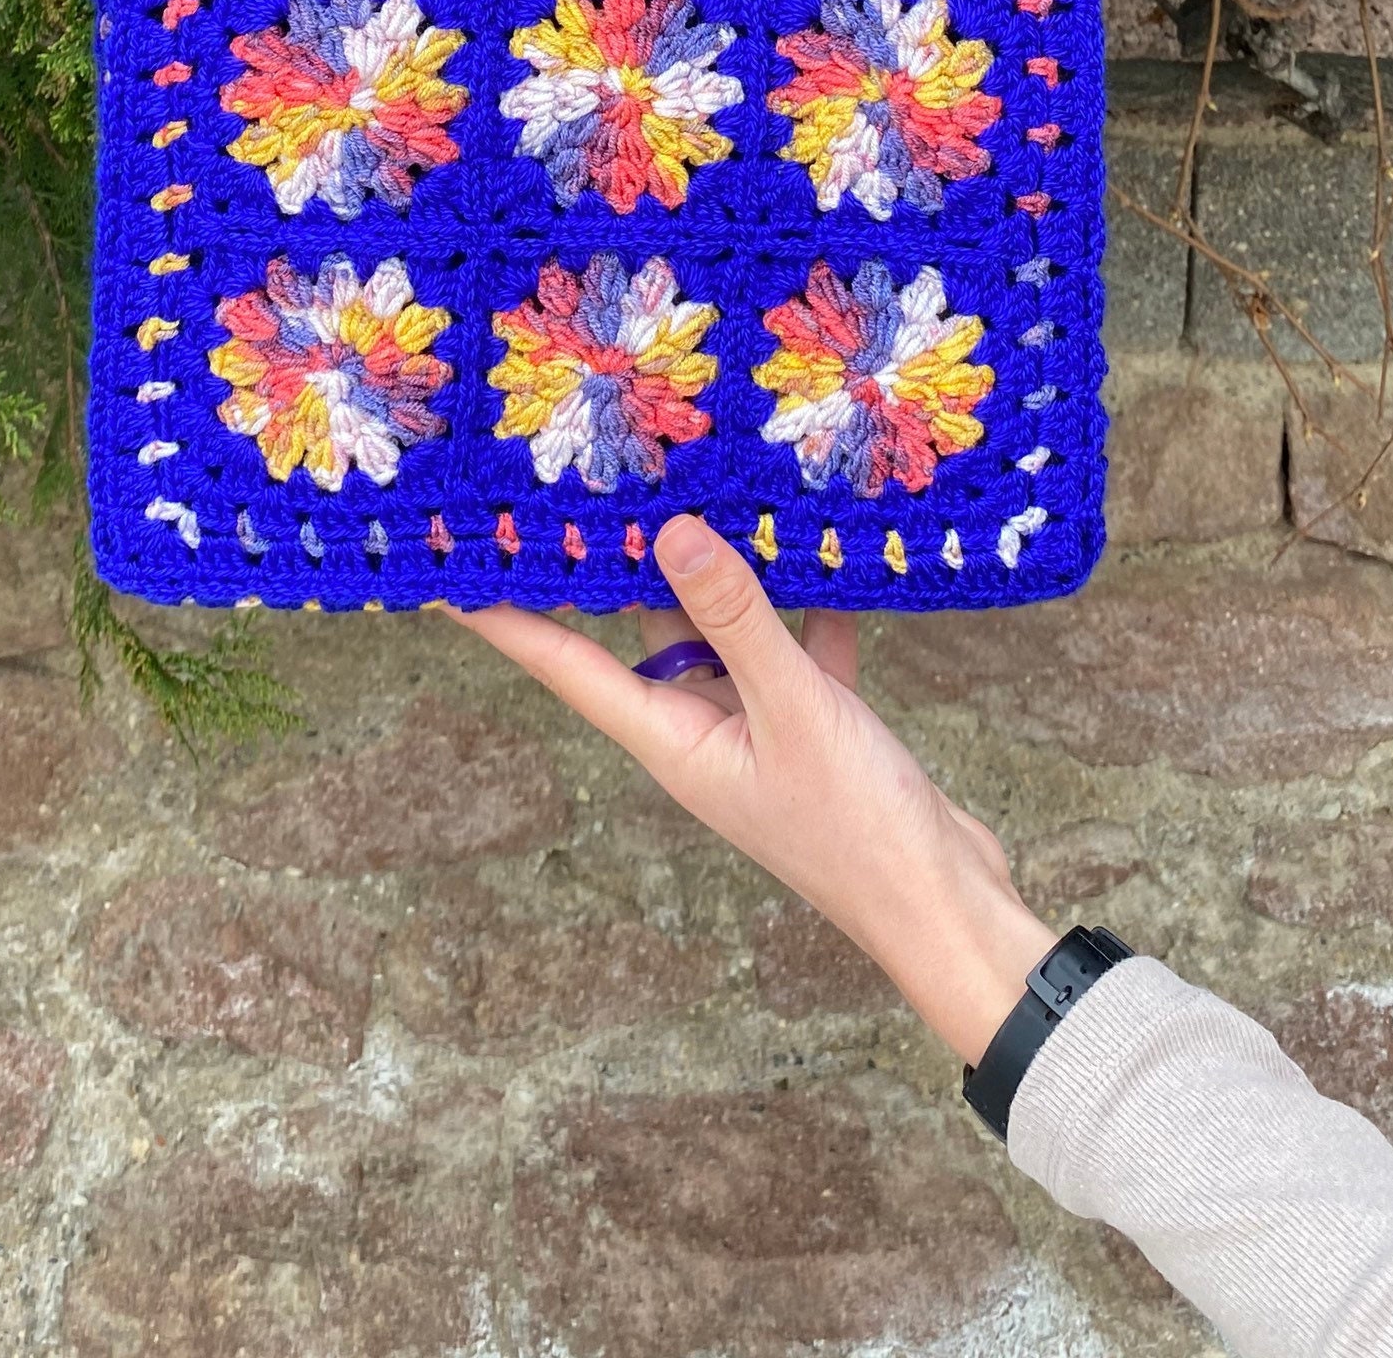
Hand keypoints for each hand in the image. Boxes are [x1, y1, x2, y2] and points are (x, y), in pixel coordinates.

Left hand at [451, 512, 1056, 1067]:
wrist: (946, 909)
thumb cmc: (859, 829)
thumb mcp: (794, 709)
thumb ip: (735, 619)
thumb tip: (669, 533)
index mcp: (671, 741)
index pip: (566, 665)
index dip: (505, 617)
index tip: (446, 570)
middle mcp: (699, 733)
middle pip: (639, 634)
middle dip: (613, 564)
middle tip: (575, 484)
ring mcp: (756, 729)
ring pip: (719, 632)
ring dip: (717, 571)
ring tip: (694, 486)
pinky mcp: (814, 725)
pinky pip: (790, 645)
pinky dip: (803, 601)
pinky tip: (821, 547)